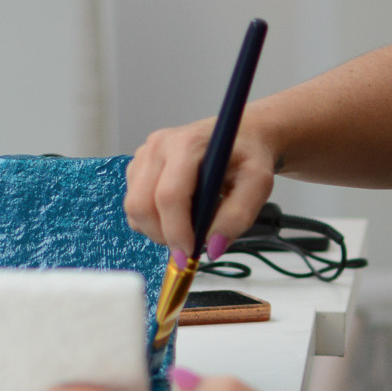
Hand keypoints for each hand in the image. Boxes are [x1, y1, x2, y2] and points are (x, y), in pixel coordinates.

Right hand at [125, 115, 277, 259]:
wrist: (240, 136)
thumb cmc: (248, 155)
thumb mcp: (257, 184)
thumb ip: (237, 216)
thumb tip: (213, 248)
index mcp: (187, 144)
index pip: (169, 195)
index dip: (177, 231)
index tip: (189, 254)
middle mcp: (159, 146)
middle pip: (142, 205)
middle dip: (163, 236)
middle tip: (188, 248)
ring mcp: (144, 155)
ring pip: (134, 209)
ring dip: (157, 230)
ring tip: (187, 227)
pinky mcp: (138, 167)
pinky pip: (133, 206)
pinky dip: (152, 221)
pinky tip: (176, 215)